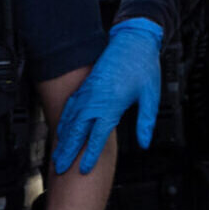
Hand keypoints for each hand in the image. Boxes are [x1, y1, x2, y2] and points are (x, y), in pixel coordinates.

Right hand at [51, 18, 163, 174]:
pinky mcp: (85, 87)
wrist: (132, 40)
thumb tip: (144, 143)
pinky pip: (70, 108)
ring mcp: (87, 92)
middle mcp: (94, 99)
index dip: (90, 154)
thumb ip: (146, 121)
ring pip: (70, 120)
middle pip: (76, 131)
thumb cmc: (143, 66)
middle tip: (59, 168)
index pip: (96, 135)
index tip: (84, 169)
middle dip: (67, 152)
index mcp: (110, 103)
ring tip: (58, 154)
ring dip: (63, 139)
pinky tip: (62, 131)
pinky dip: (64, 122)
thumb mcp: (151, 95)